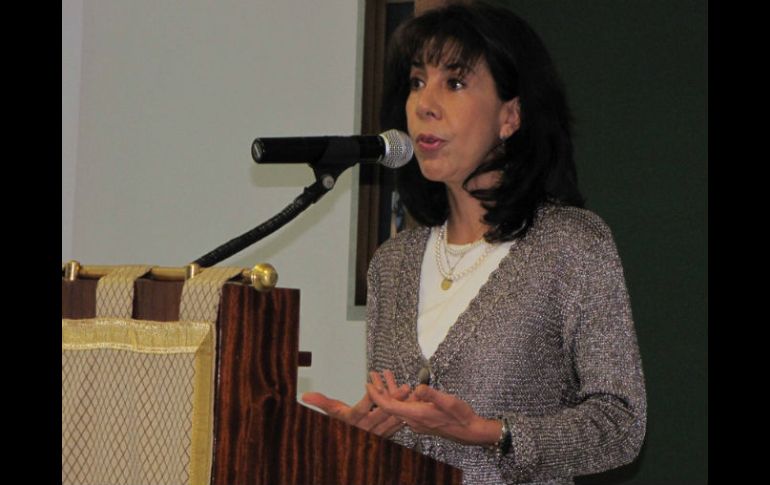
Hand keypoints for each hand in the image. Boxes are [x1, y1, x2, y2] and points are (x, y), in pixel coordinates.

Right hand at [301, 370, 410, 437]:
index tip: (370, 384)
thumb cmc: (343, 427)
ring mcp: (378, 431)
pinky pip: (397, 423)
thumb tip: (305, 396)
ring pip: (391, 418)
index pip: (361, 409)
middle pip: (381, 413)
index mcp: (354, 420)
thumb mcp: (333, 413)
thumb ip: (322, 402)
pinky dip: (404, 414)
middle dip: (392, 399)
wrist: (351, 449)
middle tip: (402, 388)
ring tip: (409, 392)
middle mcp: (366, 427)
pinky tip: (412, 403)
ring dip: (401, 405)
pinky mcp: (387, 433)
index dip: (367, 397)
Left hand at [366, 381, 500, 445]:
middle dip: (380, 390)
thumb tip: (418, 388)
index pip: (389, 406)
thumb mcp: (448, 401)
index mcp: (416, 414)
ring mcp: (417, 421)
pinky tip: (404, 387)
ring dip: (391, 391)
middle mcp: (413, 420)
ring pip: (398, 405)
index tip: (367, 384)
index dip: (376, 396)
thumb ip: (432, 395)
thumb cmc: (460, 416)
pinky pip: (406, 407)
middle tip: (373, 375)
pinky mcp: (422, 420)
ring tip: (386, 374)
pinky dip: (402, 396)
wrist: (470, 431)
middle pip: (390, 405)